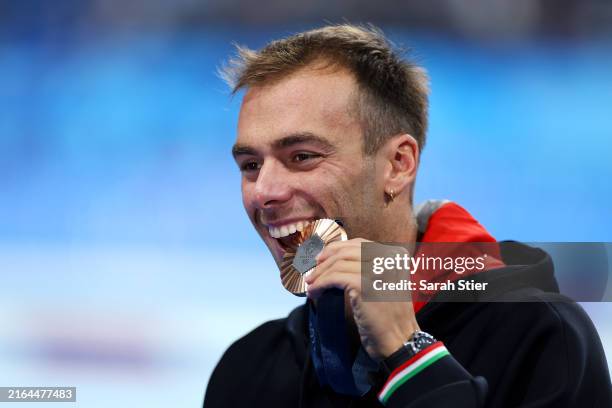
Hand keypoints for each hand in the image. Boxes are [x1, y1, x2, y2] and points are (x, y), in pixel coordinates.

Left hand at [304, 238, 419, 359]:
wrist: (399, 339)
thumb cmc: (388, 315)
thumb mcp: (384, 282)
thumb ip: (367, 266)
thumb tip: (333, 258)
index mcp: (395, 254)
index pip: (359, 244)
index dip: (336, 249)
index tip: (321, 259)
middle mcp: (388, 257)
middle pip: (347, 251)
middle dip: (324, 261)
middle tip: (311, 272)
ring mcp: (377, 270)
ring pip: (338, 264)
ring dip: (319, 274)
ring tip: (311, 285)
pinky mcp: (364, 284)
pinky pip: (334, 278)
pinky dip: (320, 284)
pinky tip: (314, 292)